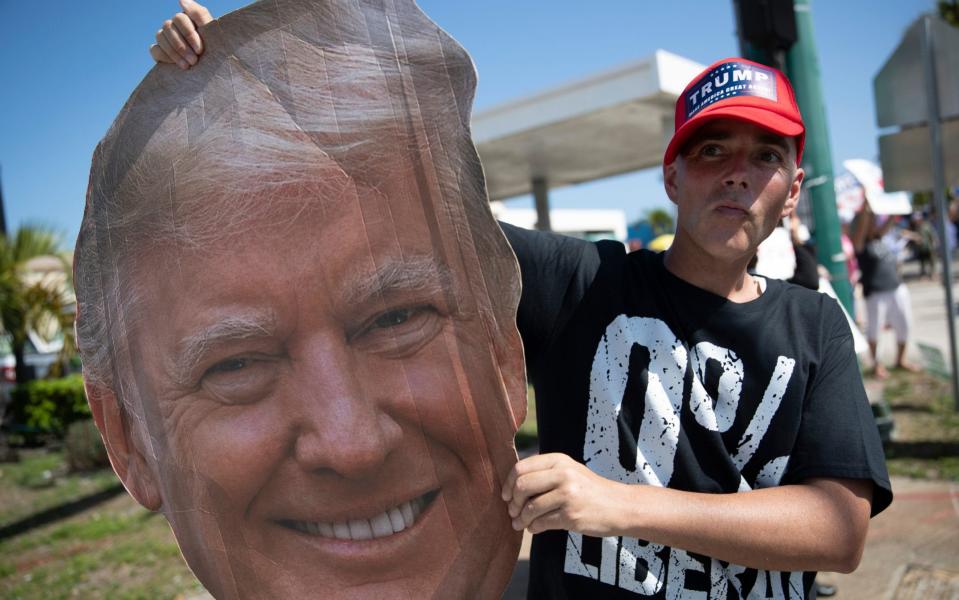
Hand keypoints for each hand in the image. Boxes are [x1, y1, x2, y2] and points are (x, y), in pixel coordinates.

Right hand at [149, 0, 213, 69]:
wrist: (213, 69)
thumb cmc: (215, 49)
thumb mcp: (212, 32)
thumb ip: (199, 14)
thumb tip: (181, 0)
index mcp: (187, 19)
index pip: (179, 18)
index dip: (189, 34)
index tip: (200, 50)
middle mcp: (174, 25)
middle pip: (168, 26)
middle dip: (182, 46)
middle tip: (194, 60)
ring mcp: (165, 37)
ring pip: (160, 37)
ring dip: (174, 52)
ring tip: (188, 65)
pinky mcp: (159, 51)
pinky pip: (155, 50)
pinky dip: (165, 57)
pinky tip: (177, 65)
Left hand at [501, 453, 626, 536]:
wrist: (619, 505)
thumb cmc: (590, 490)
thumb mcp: (569, 471)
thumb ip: (545, 473)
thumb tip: (511, 485)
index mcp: (559, 460)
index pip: (521, 468)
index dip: (508, 483)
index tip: (506, 495)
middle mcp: (563, 474)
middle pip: (522, 486)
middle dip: (512, 502)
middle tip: (512, 511)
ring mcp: (568, 495)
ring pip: (530, 507)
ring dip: (520, 519)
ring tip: (520, 524)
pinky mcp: (571, 515)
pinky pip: (541, 523)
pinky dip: (533, 527)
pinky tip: (534, 528)